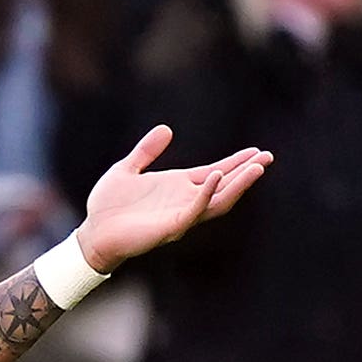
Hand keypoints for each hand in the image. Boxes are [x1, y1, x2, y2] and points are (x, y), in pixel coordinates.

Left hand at [73, 124, 272, 269]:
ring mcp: (181, 214)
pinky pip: (195, 210)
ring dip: (238, 184)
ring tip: (256, 168)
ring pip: (218, 200)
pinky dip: (207, 193)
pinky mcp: (171, 227)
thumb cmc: (108, 205)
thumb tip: (166, 128)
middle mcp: (185, 200)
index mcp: (178, 186)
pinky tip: (216, 176)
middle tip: (268, 158)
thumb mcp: (126, 169)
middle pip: (225, 186)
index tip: (257, 151)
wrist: (93, 233)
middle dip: (247, 173)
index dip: (236, 162)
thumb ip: (146, 151)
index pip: (215, 173)